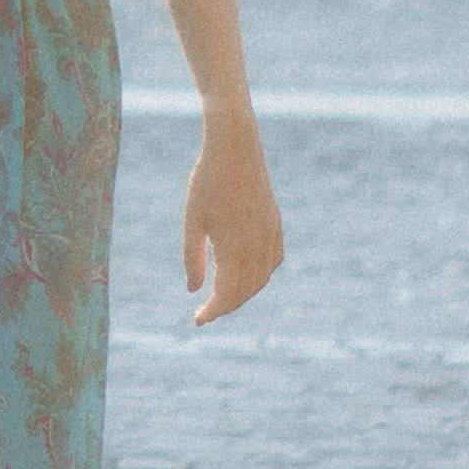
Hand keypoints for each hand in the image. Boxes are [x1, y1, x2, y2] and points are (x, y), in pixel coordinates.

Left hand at [184, 113, 281, 324]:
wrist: (235, 148)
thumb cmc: (207, 182)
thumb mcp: (193, 221)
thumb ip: (193, 259)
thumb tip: (194, 291)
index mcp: (235, 248)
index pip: (227, 295)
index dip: (213, 311)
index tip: (197, 320)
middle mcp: (257, 246)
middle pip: (246, 291)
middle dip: (226, 306)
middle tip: (206, 312)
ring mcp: (270, 234)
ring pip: (262, 279)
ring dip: (244, 293)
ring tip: (222, 296)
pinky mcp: (275, 224)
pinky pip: (273, 260)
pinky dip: (260, 275)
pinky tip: (246, 274)